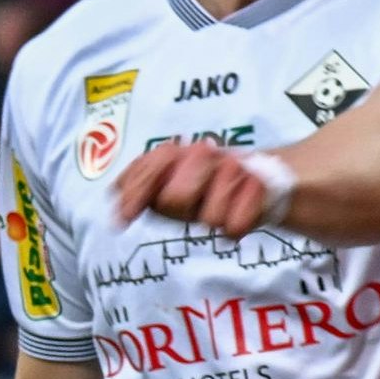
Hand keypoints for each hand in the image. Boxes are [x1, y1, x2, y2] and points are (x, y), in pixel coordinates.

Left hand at [114, 142, 281, 235]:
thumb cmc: (208, 186)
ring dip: (213, 218)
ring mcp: (232, 168)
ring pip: (210, 217)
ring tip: (221, 208)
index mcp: (180, 151)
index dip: (137, 190)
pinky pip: (235, 225)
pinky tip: (237, 217)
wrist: (266, 179)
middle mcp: (204, 154)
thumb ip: (142, 182)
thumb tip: (113, 192)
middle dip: (180, 211)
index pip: (155, 163)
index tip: (123, 218)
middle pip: (175, 199)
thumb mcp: (172, 182)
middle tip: (192, 207)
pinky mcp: (259, 185)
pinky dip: (235, 227)